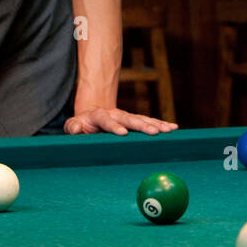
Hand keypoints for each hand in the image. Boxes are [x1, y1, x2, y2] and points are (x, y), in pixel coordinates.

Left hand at [64, 107, 178, 135]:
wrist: (93, 113)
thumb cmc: (82, 124)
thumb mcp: (74, 125)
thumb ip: (73, 127)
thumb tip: (76, 128)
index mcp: (99, 116)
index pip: (107, 120)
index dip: (114, 126)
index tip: (123, 133)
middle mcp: (116, 114)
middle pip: (130, 119)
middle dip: (142, 126)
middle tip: (154, 132)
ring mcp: (127, 116)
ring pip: (143, 119)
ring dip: (156, 124)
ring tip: (168, 130)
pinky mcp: (136, 120)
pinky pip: (150, 121)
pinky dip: (161, 124)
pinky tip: (173, 128)